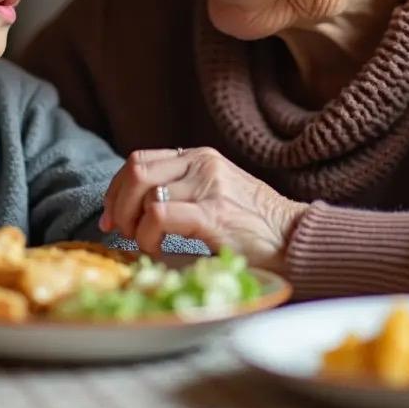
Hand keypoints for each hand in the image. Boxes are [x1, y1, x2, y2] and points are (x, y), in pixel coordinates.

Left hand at [99, 147, 307, 271]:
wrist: (297, 241)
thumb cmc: (256, 228)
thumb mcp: (216, 194)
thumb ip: (183, 191)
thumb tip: (136, 211)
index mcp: (199, 156)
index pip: (139, 159)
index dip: (116, 188)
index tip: (111, 216)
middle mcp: (202, 163)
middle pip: (134, 170)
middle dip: (116, 204)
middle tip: (120, 232)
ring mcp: (208, 185)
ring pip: (142, 192)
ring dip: (130, 223)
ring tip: (142, 243)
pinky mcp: (213, 213)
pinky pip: (158, 216)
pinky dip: (147, 237)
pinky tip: (158, 250)